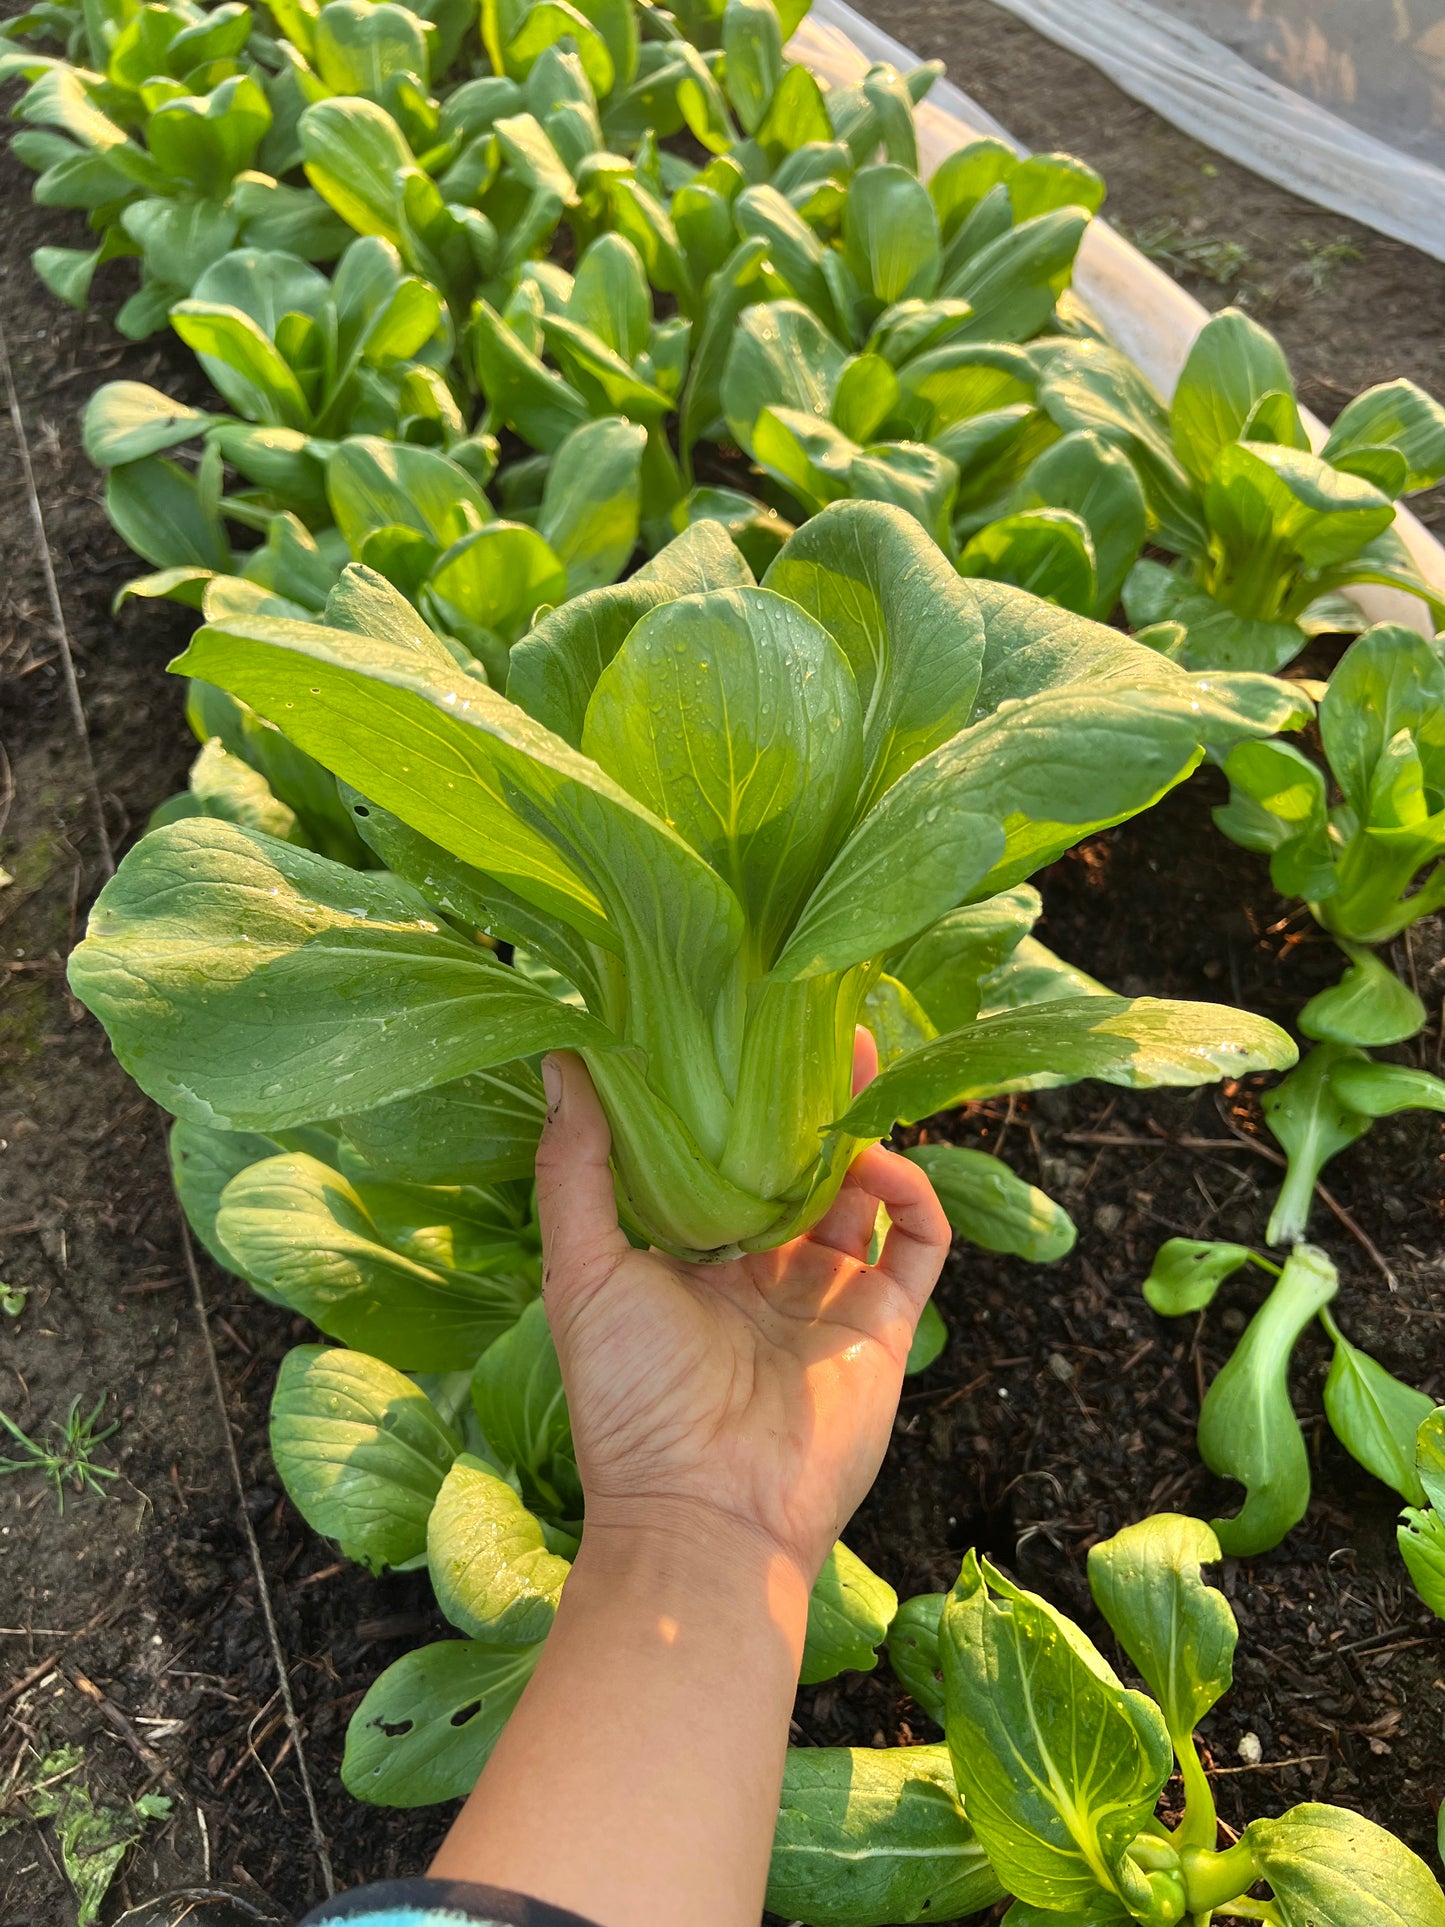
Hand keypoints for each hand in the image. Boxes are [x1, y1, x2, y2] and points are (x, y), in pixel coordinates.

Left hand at [533, 1038, 950, 1587]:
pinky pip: (917, 1241)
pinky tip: (879, 1162)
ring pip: (862, 1190)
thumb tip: (560, 1060)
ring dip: (862, 1130)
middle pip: (798, 1164)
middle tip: (818, 1020)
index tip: (733, 1027)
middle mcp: (764, 1271)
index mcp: (692, 1258)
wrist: (704, 1514)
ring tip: (854, 1068)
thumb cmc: (629, 1399)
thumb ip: (574, 1169)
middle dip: (810, 1098)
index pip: (721, 1160)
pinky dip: (911, 1191)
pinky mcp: (884, 1324)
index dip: (731, 1100)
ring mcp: (828, 1296)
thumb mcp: (583, 1270)